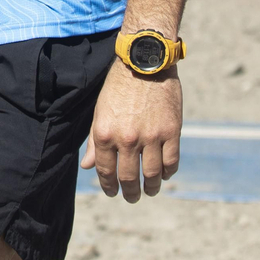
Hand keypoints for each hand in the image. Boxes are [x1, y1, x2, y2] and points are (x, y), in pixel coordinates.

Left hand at [80, 59, 182, 202]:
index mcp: (105, 133)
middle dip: (130, 192)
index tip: (113, 192)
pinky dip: (167, 173)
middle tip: (132, 197)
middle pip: (129, 177)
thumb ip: (95, 142)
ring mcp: (151, 136)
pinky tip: (163, 174)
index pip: (106, 171)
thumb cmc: (118, 86)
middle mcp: (127, 138)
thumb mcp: (100, 111)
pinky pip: (171, 162)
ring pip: (152, 174)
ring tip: (149, 191)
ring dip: (150, 187)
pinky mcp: (171, 131)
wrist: (144, 61)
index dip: (109, 186)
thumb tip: (88, 166)